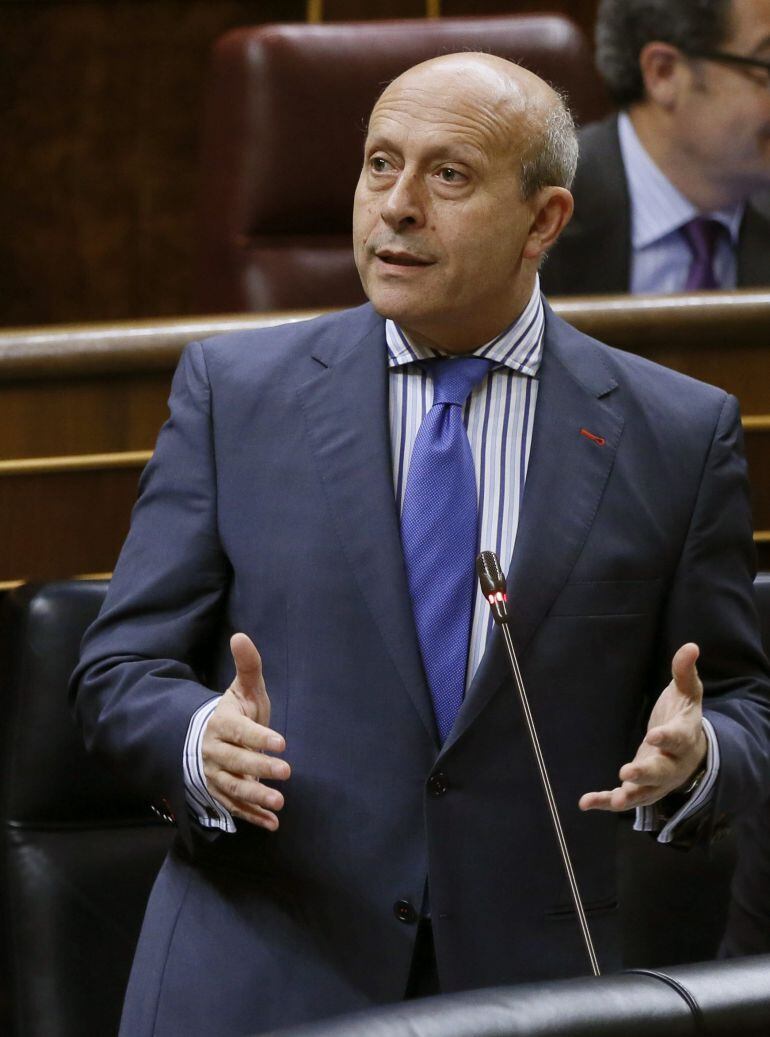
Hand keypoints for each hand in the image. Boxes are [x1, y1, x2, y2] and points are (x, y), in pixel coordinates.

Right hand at [202, 633, 290, 828]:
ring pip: (234, 788)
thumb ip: (248, 665)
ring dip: (256, 797)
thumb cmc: (234, 711)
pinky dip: (253, 816)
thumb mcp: (243, 688)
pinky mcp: (221, 793)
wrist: (208, 736)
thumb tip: (241, 635)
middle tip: (286, 773)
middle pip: (236, 762)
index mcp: (221, 723)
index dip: (259, 737)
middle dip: (259, 769)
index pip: (240, 731)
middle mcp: (215, 751)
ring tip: (279, 803)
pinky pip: (235, 807)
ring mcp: (215, 774)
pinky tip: (272, 823)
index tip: (282, 742)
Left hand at [579, 643, 706, 812]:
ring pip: (646, 792)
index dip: (667, 736)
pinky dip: (606, 802)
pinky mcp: (642, 788)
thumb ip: (685, 672)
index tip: (654, 734)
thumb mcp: (688, 692)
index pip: (678, 737)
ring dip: (629, 796)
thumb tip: (690, 646)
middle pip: (661, 772)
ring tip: (613, 799)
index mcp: (685, 737)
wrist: (693, 750)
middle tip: (627, 772)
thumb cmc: (684, 716)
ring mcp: (659, 780)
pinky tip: (585, 803)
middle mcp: (674, 763)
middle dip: (645, 773)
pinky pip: (626, 799)